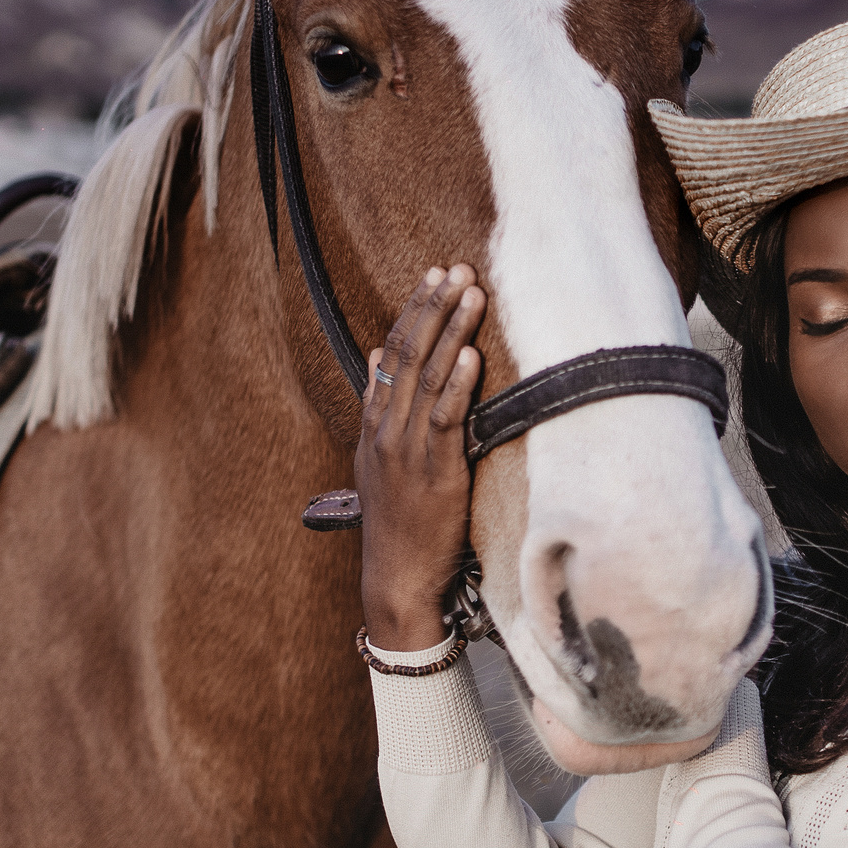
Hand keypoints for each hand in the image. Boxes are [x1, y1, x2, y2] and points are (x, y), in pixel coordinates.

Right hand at [356, 264, 485, 649]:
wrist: (396, 578)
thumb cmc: (398, 522)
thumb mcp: (377, 459)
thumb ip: (378, 405)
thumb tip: (380, 354)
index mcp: (375, 424)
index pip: (393, 352)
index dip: (414, 310)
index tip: (434, 274)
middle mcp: (387, 430)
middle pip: (409, 355)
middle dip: (434, 307)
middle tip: (457, 268)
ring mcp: (408, 450)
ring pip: (429, 379)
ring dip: (452, 332)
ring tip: (472, 293)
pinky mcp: (435, 473)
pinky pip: (445, 420)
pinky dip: (459, 385)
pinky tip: (472, 355)